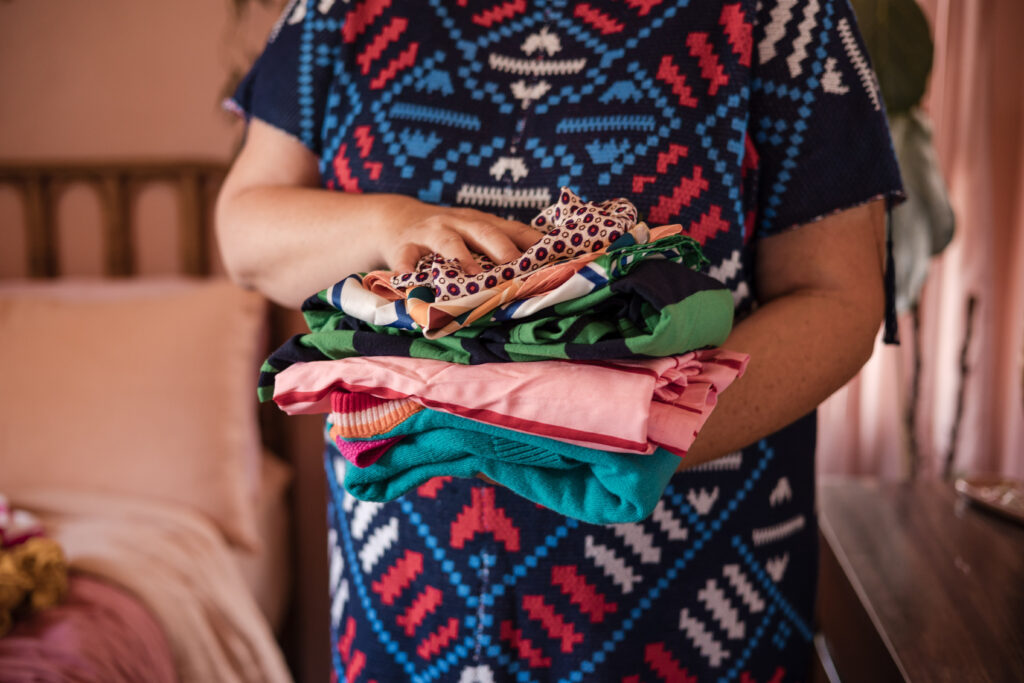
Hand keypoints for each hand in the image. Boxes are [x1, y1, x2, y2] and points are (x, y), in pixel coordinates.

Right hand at [377, 196, 543, 274]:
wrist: (396, 220)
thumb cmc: (446, 234)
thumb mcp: (472, 234)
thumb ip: (497, 249)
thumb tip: (538, 273)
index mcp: (481, 222)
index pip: (512, 228)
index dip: (532, 240)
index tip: (554, 255)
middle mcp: (459, 222)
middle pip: (484, 231)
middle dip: (502, 248)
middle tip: (518, 267)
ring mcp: (431, 232)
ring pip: (448, 240)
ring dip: (462, 256)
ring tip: (473, 275)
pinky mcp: (404, 244)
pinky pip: (406, 257)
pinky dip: (407, 269)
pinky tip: (411, 283)